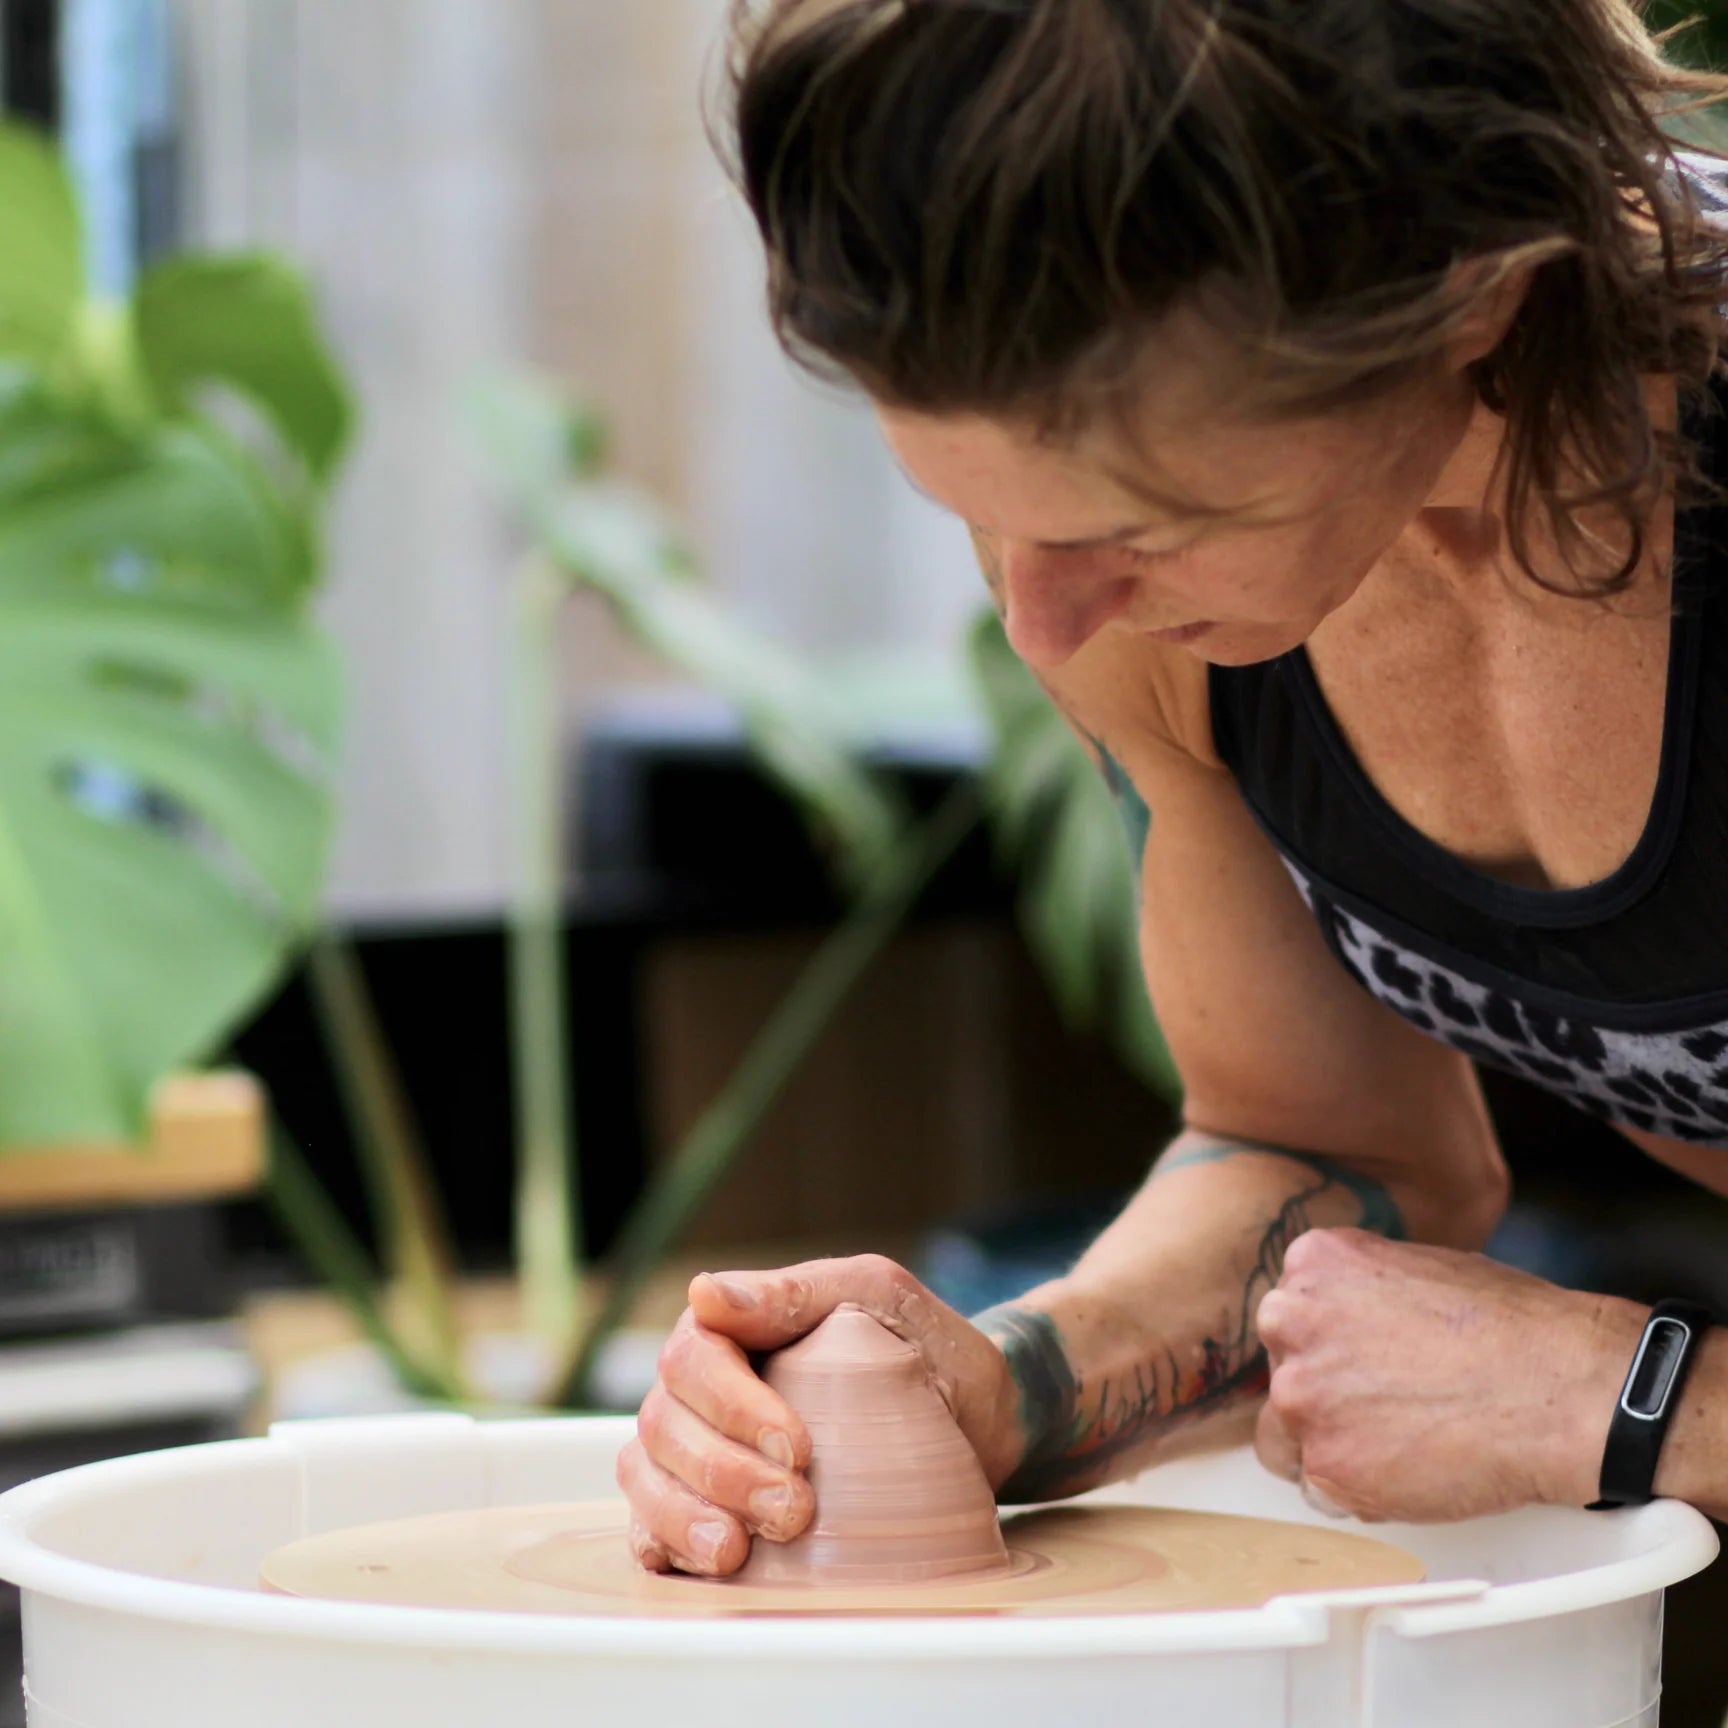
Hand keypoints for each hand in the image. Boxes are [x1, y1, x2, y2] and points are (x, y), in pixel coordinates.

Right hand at [616, 1254, 1020, 1574]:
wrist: (974, 1420)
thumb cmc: (923, 1346)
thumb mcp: (876, 1297)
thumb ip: (795, 1293)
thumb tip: (705, 1294)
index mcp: (732, 1328)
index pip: (693, 1359)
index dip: (730, 1405)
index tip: (796, 1448)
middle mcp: (699, 1388)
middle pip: (664, 1424)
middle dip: (721, 1472)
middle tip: (792, 1509)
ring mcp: (694, 1449)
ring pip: (647, 1477)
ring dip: (687, 1517)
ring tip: (740, 1550)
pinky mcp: (701, 1508)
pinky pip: (652, 1528)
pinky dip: (668, 1546)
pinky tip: (712, 1564)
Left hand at [1253, 1228, 1641, 1521]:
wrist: (1560, 1390)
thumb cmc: (1512, 1329)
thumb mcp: (1418, 1265)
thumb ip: (1359, 1289)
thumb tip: (1342, 1316)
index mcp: (1312, 1263)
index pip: (1291, 1317)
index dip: (1330, 1349)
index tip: (1365, 1366)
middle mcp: (1290, 1321)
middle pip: (1281, 1370)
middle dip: (1325, 1393)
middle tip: (1387, 1406)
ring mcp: (1301, 1395)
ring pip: (1287, 1436)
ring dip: (1332, 1446)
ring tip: (1401, 1442)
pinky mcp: (1325, 1465)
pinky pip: (1320, 1490)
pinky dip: (1358, 1491)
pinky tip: (1409, 1470)